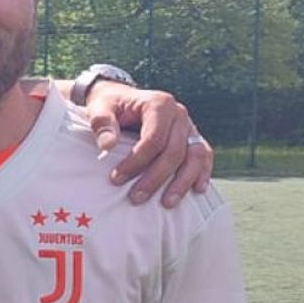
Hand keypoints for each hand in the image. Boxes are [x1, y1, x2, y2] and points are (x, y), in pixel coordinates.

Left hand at [85, 81, 212, 207]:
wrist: (122, 99)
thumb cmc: (110, 106)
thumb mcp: (99, 108)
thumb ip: (102, 123)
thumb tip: (108, 145)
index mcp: (159, 104)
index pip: (154, 139)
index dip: (136, 162)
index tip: (116, 179)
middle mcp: (179, 114)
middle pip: (174, 151)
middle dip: (155, 177)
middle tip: (136, 198)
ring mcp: (189, 126)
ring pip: (195, 156)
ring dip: (182, 181)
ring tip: (167, 203)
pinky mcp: (193, 138)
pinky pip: (204, 156)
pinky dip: (202, 173)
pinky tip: (197, 190)